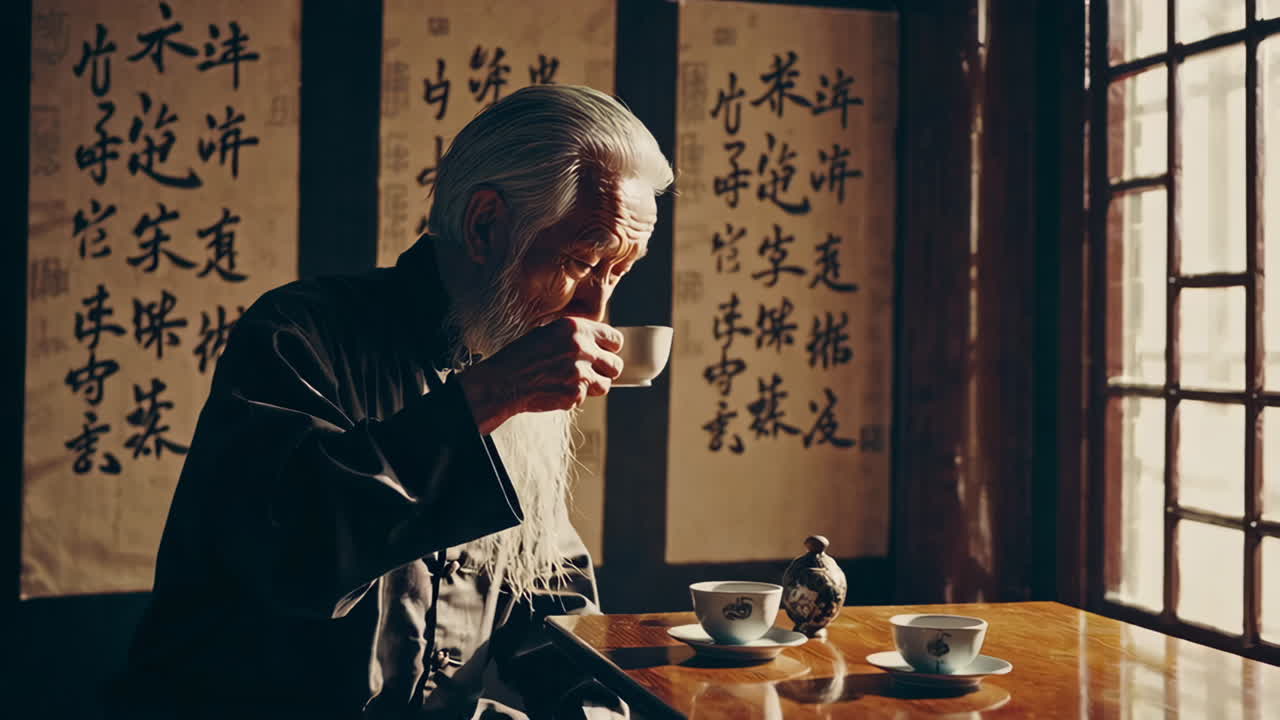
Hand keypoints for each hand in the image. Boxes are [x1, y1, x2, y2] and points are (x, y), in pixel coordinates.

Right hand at [456, 317, 623, 433]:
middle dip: (605, 371)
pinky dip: (575, 397)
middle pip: (615, 364)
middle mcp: (582, 348)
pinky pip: (586, 398)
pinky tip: (559, 390)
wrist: (504, 381)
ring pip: (606, 384)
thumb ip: (577, 337)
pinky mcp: (575, 393)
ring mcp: (580, 372)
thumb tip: (598, 345)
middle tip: (590, 373)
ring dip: (593, 386)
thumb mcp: (550, 333)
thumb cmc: (522, 357)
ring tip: (574, 383)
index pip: (615, 340)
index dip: (610, 349)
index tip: (604, 354)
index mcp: (576, 328)